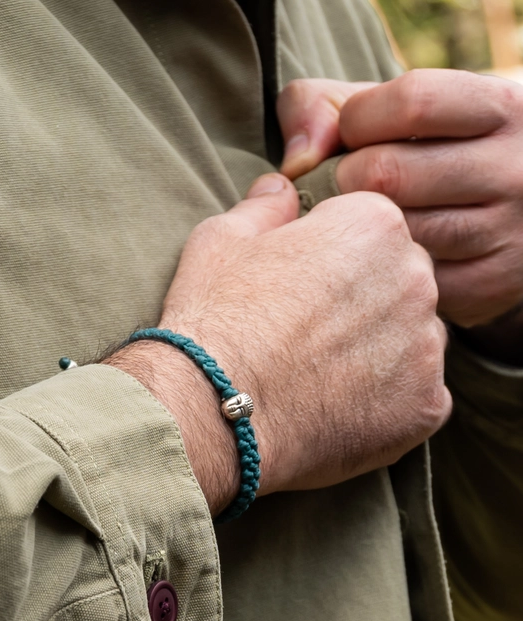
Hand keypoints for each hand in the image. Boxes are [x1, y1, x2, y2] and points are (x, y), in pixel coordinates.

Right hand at [110, 174, 449, 514]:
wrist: (215, 411)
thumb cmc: (215, 321)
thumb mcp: (222, 240)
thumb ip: (264, 207)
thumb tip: (280, 189)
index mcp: (373, 224)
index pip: (372, 228)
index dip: (331, 255)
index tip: (300, 284)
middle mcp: (414, 278)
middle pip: (401, 280)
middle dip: (366, 298)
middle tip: (310, 331)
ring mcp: (425, 345)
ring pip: (414, 338)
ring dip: (382, 349)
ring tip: (323, 372)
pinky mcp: (425, 404)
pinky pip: (418, 395)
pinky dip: (389, 402)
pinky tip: (340, 406)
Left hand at [278, 71, 522, 343]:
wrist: (512, 212)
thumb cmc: (428, 151)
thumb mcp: (397, 110)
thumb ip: (327, 106)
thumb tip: (296, 161)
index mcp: (499, 106)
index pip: (411, 101)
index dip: (357, 119)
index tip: (352, 135)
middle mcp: (515, 166)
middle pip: (389, 173)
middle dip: (348, 178)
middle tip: (350, 188)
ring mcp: (509, 230)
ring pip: (397, 233)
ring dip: (361, 231)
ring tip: (365, 224)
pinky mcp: (494, 285)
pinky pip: (410, 281)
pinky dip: (385, 273)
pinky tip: (387, 259)